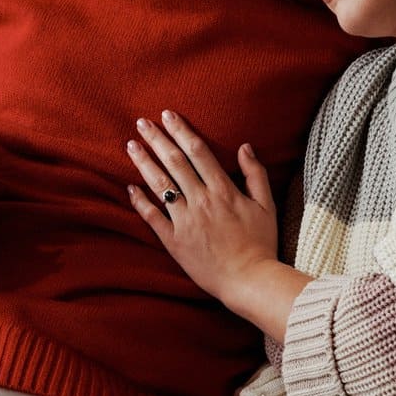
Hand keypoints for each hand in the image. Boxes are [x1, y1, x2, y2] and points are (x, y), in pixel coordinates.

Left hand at [125, 111, 282, 304]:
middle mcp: (201, 201)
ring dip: (143, 163)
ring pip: (159, 185)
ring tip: (130, 146)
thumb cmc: (261, 244)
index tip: (167, 115)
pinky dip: (139, 201)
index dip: (180, 131)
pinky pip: (152, 218)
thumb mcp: (267, 206)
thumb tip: (245, 146)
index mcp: (223, 190)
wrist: (249, 280)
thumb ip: (256, 174)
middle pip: (174, 163)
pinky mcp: (174, 241)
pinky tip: (129, 187)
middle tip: (141, 122)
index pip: (197, 152)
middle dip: (157, 139)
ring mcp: (185, 221)